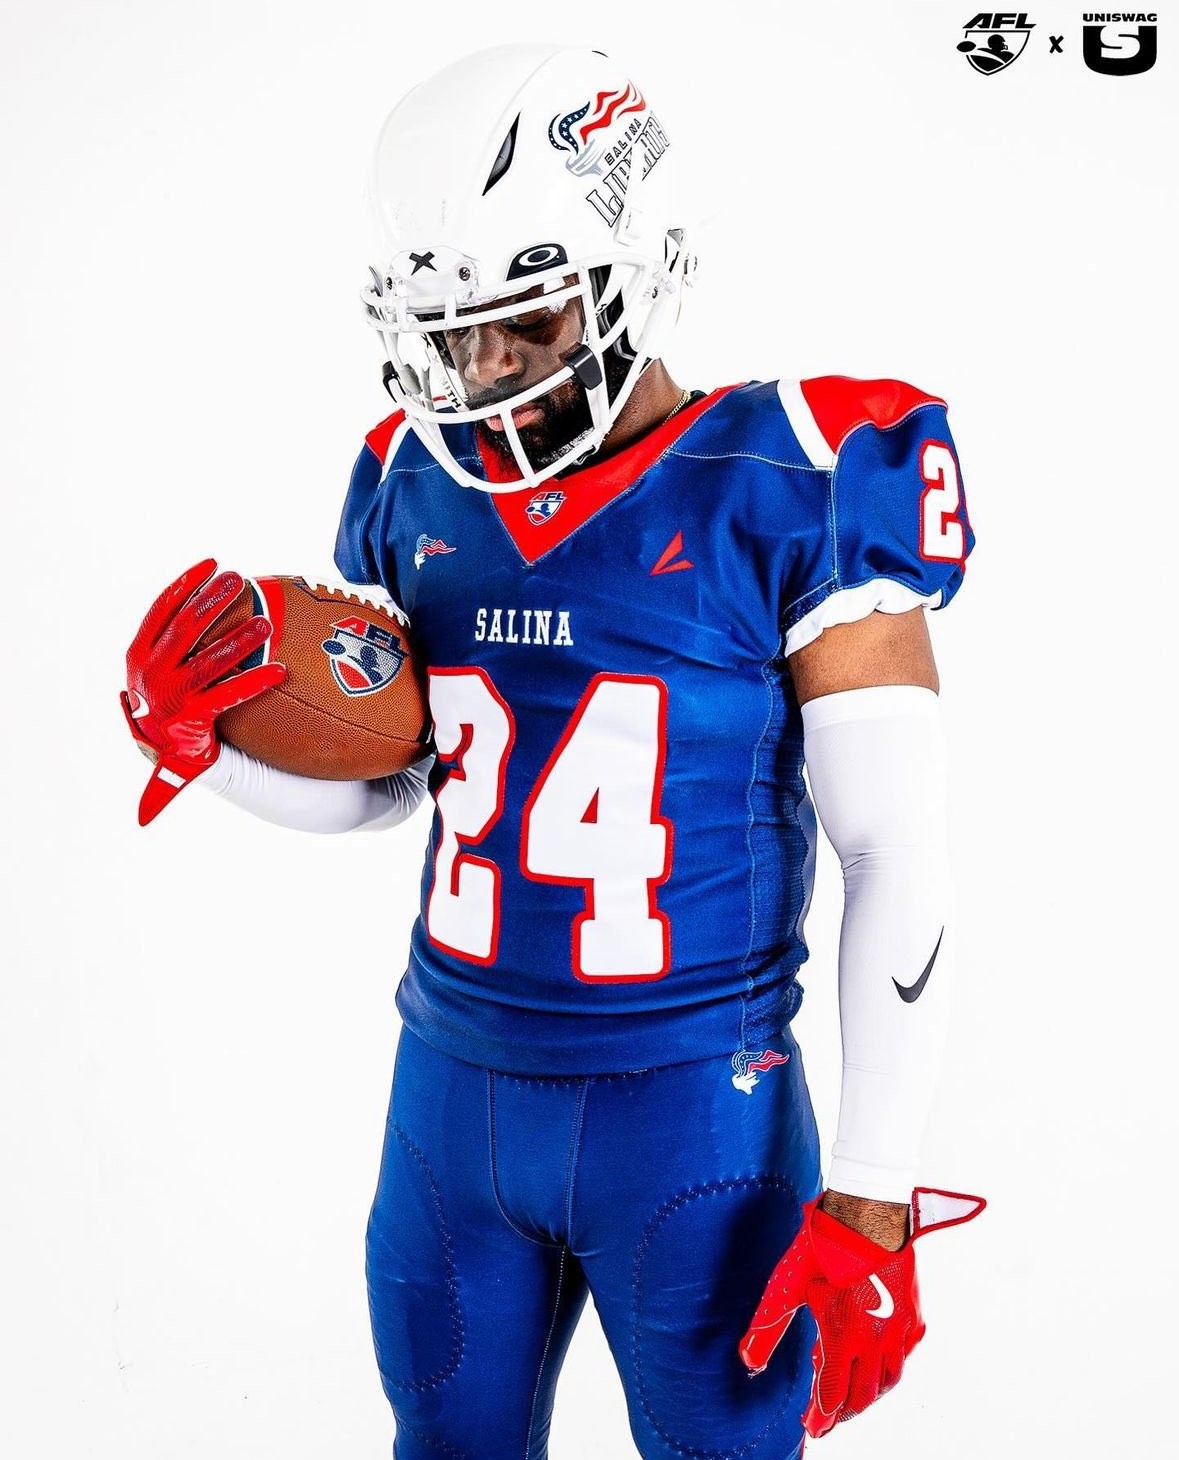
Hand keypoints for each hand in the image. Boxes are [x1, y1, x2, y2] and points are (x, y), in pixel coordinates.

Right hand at [122, 558, 286, 824]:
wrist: (165, 751)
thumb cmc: (170, 697)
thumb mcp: (161, 664)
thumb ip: (179, 635)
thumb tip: (213, 591)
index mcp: (139, 652)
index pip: (162, 608)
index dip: (188, 583)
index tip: (213, 563)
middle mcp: (150, 672)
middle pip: (185, 627)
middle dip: (212, 600)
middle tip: (239, 580)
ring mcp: (169, 695)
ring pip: (209, 661)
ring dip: (239, 640)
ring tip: (266, 624)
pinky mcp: (191, 718)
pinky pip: (228, 696)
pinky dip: (254, 682)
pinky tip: (279, 671)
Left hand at [738, 1187, 984, 1437]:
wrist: (868, 1206)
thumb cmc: (826, 1240)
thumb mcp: (789, 1283)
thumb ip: (769, 1326)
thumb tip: (749, 1361)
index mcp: (845, 1335)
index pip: (833, 1394)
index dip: (821, 1416)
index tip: (812, 1428)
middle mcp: (877, 1338)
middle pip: (863, 1395)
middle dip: (843, 1412)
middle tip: (827, 1420)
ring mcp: (899, 1327)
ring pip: (888, 1379)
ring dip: (868, 1395)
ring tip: (850, 1399)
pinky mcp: (912, 1311)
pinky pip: (904, 1354)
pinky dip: (889, 1368)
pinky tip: (879, 1364)